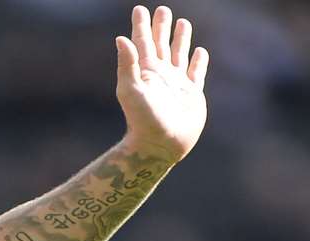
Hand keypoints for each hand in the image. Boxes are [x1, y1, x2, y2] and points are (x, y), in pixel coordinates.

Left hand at [115, 5, 208, 160]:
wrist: (160, 146)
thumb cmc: (143, 120)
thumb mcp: (132, 90)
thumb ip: (127, 64)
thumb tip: (120, 38)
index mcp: (145, 71)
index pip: (142, 42)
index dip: (141, 25)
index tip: (139, 9)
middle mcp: (160, 75)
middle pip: (161, 44)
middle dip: (161, 27)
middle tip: (162, 9)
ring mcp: (176, 84)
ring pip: (179, 55)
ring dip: (180, 39)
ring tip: (183, 23)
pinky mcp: (191, 95)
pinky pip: (196, 73)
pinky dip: (198, 62)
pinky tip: (201, 52)